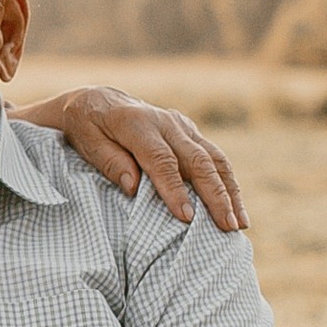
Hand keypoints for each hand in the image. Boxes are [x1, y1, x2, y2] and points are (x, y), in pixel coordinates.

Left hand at [25, 87, 244, 231]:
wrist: (99, 100)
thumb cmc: (87, 127)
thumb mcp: (87, 142)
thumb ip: (110, 162)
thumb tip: (133, 187)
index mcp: (136, 123)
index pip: (161, 160)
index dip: (174, 189)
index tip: (185, 217)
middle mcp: (165, 122)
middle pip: (197, 159)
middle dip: (215, 195)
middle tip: (226, 227)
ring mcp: (182, 126)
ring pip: (214, 158)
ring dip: (230, 192)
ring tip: (240, 224)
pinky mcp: (190, 132)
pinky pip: (215, 157)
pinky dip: (229, 183)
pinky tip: (236, 208)